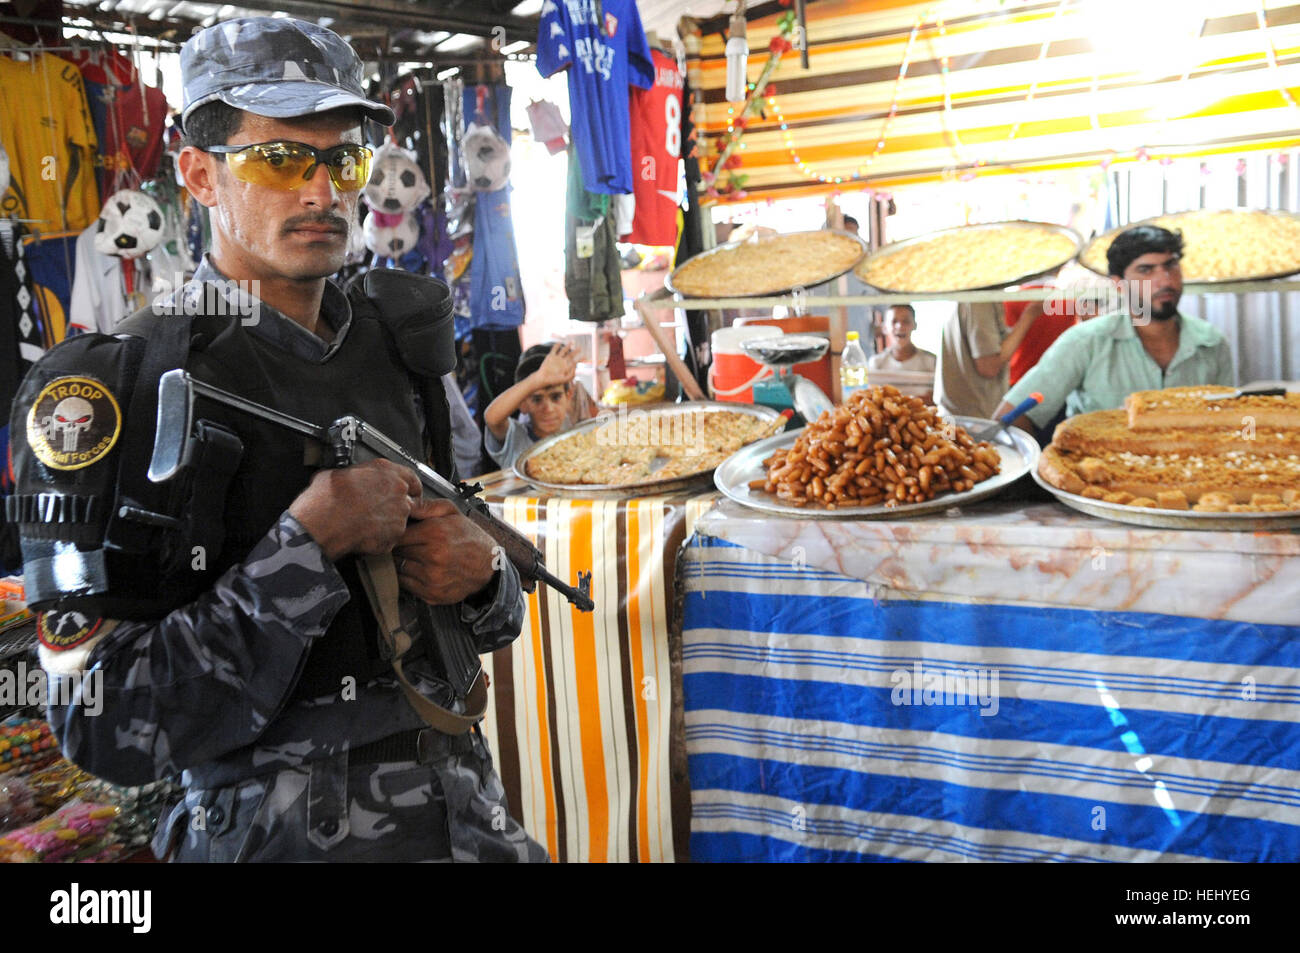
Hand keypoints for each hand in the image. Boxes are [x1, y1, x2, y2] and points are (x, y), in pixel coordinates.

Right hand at [288, 459, 421, 561]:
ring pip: (399, 519)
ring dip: (387, 522)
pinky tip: (363, 535)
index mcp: (386, 471)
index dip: (408, 486)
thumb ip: (355, 476)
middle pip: (407, 499)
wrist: (322, 523)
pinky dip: (380, 538)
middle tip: (377, 510)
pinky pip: (391, 537)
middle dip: (395, 506)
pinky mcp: (394, 535)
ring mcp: (399, 514)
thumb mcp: (337, 473)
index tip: (405, 491)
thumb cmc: (326, 499)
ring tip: (365, 524)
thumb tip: (349, 479)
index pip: (410, 476)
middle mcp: (397, 490)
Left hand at [393, 499, 496, 604]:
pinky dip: (408, 577)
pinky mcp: (432, 594)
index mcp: (436, 533)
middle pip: (397, 552)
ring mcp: (433, 578)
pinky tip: (421, 569)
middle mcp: (433, 557)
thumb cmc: (468, 536)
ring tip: (416, 557)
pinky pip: (406, 585)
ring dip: (403, 563)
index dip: (397, 533)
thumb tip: (405, 503)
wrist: (489, 565)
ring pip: (399, 569)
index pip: (398, 535)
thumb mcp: (452, 512)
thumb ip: (426, 506)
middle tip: (410, 544)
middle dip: (400, 548)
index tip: (402, 533)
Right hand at [533, 343, 576, 388]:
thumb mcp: (565, 380)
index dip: (580, 359)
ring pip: (564, 350)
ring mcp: (556, 359)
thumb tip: (575, 367)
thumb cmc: (553, 381)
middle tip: (580, 348)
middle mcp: (562, 362)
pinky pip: (554, 349)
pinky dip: (557, 346)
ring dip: (568, 346)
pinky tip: (559, 342)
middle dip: (576, 351)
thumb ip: (572, 375)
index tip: (585, 356)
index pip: (575, 362)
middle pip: (571, 355)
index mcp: (566, 367)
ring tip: (572, 342)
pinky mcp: (550, 356)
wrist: (543, 379)